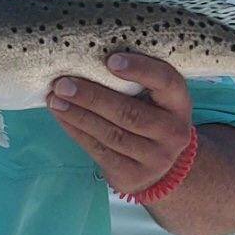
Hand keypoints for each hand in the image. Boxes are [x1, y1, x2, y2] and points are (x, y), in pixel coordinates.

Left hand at [46, 52, 193, 195]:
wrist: (161, 166)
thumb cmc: (150, 117)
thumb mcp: (155, 98)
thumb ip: (134, 82)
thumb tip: (89, 58)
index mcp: (179, 104)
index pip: (166, 82)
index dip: (141, 69)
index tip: (110, 60)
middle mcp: (173, 133)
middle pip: (129, 113)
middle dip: (92, 97)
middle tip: (63, 83)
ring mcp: (155, 158)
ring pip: (111, 134)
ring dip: (78, 115)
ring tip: (55, 99)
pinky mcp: (133, 176)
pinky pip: (99, 151)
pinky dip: (76, 132)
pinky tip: (61, 117)